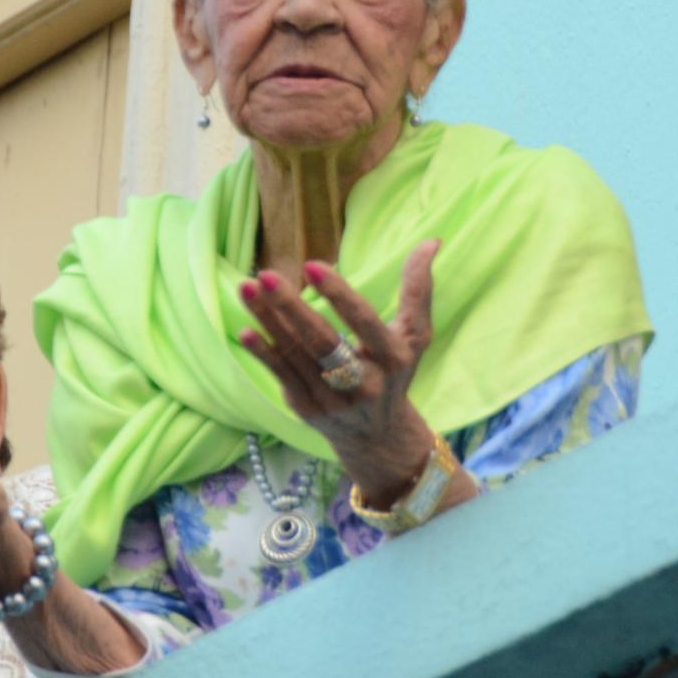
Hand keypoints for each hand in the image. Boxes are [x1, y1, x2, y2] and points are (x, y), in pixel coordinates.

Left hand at [238, 240, 441, 505]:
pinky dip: (264, 353)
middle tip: (266, 276)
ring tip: (248, 288)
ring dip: (269, 321)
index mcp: (393, 358)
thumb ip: (419, 289)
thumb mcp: (415, 335)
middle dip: (292, 308)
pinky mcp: (308, 410)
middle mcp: (363, 383)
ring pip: (296, 356)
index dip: (339, 295)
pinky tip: (246, 330)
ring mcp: (332, 399)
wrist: (378, 435)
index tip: (312, 265)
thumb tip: (432, 241)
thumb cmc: (395, 372)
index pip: (363, 322)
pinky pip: (282, 376)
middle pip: (322, 342)